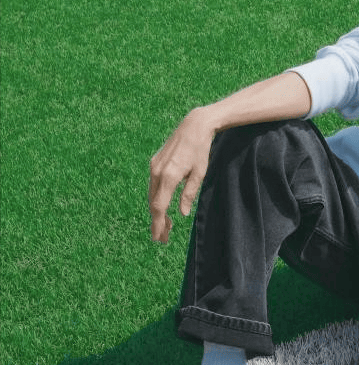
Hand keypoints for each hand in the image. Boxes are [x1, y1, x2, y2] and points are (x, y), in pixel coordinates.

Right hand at [149, 108, 214, 242]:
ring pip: (152, 195)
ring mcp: (154, 166)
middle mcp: (157, 172)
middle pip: (153, 203)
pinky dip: (157, 199)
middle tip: (162, 238)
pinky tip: (163, 206)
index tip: (159, 238)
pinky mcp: (154, 163)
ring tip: (166, 226)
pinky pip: (153, 186)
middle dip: (157, 222)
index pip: (159, 207)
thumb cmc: (200, 150)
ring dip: (157, 211)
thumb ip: (189, 194)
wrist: (193, 126)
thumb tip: (181, 214)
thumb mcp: (199, 174)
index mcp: (168, 176)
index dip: (158, 224)